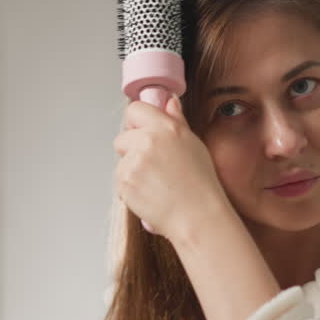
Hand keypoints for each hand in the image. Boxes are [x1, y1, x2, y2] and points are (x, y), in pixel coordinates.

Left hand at [113, 92, 230, 244]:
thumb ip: (176, 121)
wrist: (196, 216)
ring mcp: (133, 162)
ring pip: (121, 162)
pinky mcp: (124, 182)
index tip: (143, 132)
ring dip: (131, 171)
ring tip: (156, 183)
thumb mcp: (193, 145)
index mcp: (166, 128)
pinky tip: (150, 193)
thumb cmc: (200, 184)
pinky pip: (119, 181)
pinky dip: (130, 188)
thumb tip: (168, 103)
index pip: (134, 109)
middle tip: (153, 166)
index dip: (137, 122)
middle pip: (122, 138)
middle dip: (131, 150)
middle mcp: (147, 141)